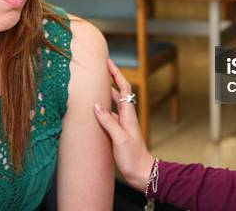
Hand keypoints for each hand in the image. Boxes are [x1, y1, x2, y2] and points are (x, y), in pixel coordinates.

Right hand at [93, 58, 155, 191]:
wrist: (141, 173)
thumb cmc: (133, 158)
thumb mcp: (120, 139)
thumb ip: (108, 122)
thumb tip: (96, 105)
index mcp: (128, 115)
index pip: (124, 88)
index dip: (116, 74)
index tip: (107, 62)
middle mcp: (126, 116)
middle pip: (119, 92)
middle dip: (110, 79)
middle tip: (99, 68)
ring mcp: (122, 124)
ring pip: (113, 103)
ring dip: (106, 92)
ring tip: (94, 84)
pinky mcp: (118, 132)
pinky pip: (109, 115)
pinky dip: (102, 108)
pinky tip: (94, 110)